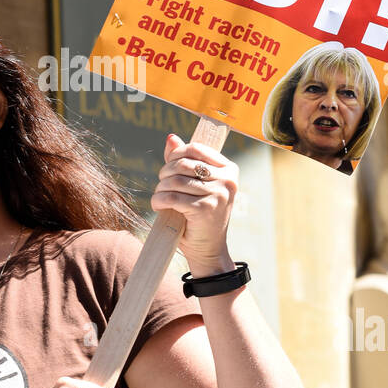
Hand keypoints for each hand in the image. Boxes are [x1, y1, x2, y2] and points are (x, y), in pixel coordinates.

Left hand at [150, 133, 238, 269]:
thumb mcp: (194, 185)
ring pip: (175, 181)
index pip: (195, 149)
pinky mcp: (205, 209)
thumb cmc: (199, 215)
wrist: (208, 249)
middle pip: (183, 164)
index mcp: (229, 169)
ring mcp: (218, 194)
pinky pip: (172, 198)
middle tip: (161, 185)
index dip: (175, 155)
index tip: (168, 169)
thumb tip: (171, 138)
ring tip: (159, 197)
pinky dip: (159, 201)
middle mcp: (227, 180)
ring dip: (160, 189)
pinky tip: (158, 206)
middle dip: (165, 173)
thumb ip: (184, 161)